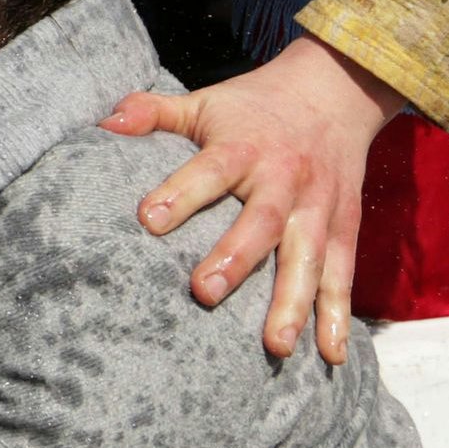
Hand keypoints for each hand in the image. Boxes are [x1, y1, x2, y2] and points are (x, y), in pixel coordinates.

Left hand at [105, 33, 400, 363]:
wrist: (334, 90)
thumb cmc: (253, 107)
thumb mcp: (204, 102)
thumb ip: (153, 112)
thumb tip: (104, 123)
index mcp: (243, 146)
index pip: (210, 169)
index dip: (181, 192)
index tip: (147, 220)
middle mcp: (285, 178)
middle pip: (262, 221)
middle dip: (235, 259)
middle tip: (202, 294)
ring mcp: (319, 207)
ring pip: (308, 257)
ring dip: (294, 303)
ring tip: (275, 347)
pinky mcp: (344, 228)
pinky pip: (342, 275)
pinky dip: (339, 316)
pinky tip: (330, 357)